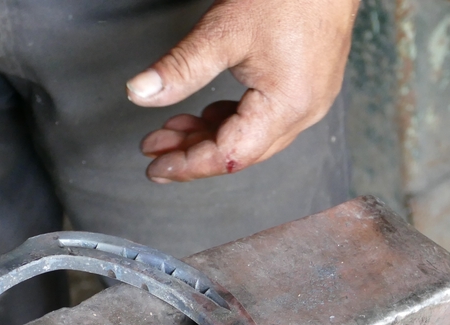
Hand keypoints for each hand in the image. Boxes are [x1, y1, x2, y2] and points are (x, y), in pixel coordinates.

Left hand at [126, 0, 358, 182]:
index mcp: (287, 106)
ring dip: (209, 136)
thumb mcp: (223, 31)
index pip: (230, 154)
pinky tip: (206, 114)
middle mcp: (304, 112)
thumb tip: (140, 93)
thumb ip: (181, 68)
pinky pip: (264, 118)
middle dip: (194, 153)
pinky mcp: (306, 87)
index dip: (190, 165)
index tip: (157, 168)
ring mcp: (309, 100)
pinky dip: (231, 120)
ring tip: (171, 130)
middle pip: (240, 151)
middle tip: (154, 150)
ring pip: (250, 136)